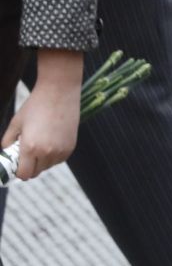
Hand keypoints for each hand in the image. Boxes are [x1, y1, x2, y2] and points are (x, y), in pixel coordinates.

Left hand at [3, 50, 82, 180]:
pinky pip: (59, 159)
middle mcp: (47, 152)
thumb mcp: (16, 123)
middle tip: (26, 153)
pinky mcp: (71, 146)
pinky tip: (51, 141)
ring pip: (48, 166)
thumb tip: (6, 152)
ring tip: (40, 144)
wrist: (60, 91)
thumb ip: (7, 142)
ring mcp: (61, 150)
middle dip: (29, 166)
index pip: (23, 174)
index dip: (18, 172)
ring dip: (42, 161)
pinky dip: (53, 156)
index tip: (16, 165)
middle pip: (35, 173)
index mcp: (30, 147)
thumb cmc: (35, 105)